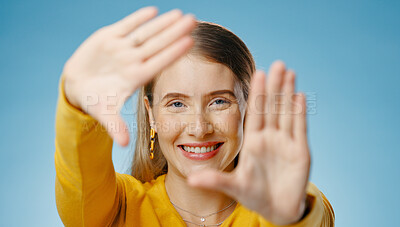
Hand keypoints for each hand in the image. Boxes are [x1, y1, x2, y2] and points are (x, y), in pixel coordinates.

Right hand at [62, 6, 195, 145]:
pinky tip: (153, 10)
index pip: (158, 63)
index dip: (173, 53)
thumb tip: (123, 144)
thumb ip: (115, 126)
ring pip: (146, 33)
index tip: (189, 43)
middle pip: (157, 44)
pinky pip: (126, 26)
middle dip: (175, 33)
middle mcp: (133, 61)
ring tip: (179, 14)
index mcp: (135, 78)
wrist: (77, 85)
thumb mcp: (103, 113)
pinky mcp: (109, 38)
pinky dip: (138, 18)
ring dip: (162, 23)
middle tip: (193, 21)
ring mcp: (122, 48)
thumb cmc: (95, 101)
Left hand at [188, 61, 310, 224]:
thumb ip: (214, 181)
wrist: (277, 210)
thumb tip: (190, 179)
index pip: (255, 112)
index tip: (258, 72)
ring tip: (289, 72)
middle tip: (278, 64)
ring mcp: (285, 143)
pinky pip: (299, 129)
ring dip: (288, 93)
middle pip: (272, 107)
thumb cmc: (254, 195)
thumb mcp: (233, 187)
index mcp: (253, 141)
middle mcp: (269, 138)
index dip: (257, 93)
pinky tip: (300, 96)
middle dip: (274, 86)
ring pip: (286, 113)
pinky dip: (300, 113)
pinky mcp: (300, 152)